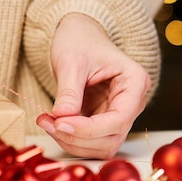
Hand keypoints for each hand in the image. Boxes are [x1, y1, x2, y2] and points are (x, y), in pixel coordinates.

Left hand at [36, 13, 150, 158]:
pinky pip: (89, 140)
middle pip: (111, 137)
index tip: (60, 123)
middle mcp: (131, 102)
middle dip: (77, 137)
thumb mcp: (71, 61)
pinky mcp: (102, 119)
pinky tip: (51, 122)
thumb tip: (62, 117)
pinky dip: (69, 137)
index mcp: (135, 82)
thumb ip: (69, 91)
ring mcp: (117, 112)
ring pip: (101, 145)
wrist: (78, 35)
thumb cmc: (80, 41)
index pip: (118, 119)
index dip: (89, 129)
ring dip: (71, 141)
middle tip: (48, 122)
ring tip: (46, 121)